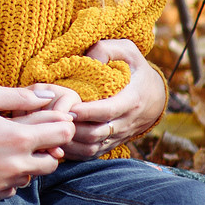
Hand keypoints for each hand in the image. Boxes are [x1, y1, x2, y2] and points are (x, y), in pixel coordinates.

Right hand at [0, 85, 73, 201]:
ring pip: (33, 176)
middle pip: (54, 161)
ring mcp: (4, 182)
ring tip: (6, 148)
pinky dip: (9, 176)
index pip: (63, 133)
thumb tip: (49, 97)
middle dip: (47, 148)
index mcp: (18, 137)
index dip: (60, 124)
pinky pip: (13, 187)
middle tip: (28, 135)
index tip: (48, 120)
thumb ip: (20, 96)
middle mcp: (16, 164)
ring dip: (27, 163)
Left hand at [63, 41, 168, 160]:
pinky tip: (57, 139)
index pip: (107, 110)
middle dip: (73, 128)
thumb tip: (88, 58)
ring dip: (70, 141)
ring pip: (92, 147)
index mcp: (131, 99)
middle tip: (52, 118)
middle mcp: (126, 122)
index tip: (68, 107)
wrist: (154, 96)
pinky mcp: (110, 144)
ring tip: (51, 128)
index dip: (86, 112)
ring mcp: (118, 136)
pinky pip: (91, 154)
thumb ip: (106, 50)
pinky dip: (73, 151)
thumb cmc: (134, 69)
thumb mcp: (127, 50)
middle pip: (96, 133)